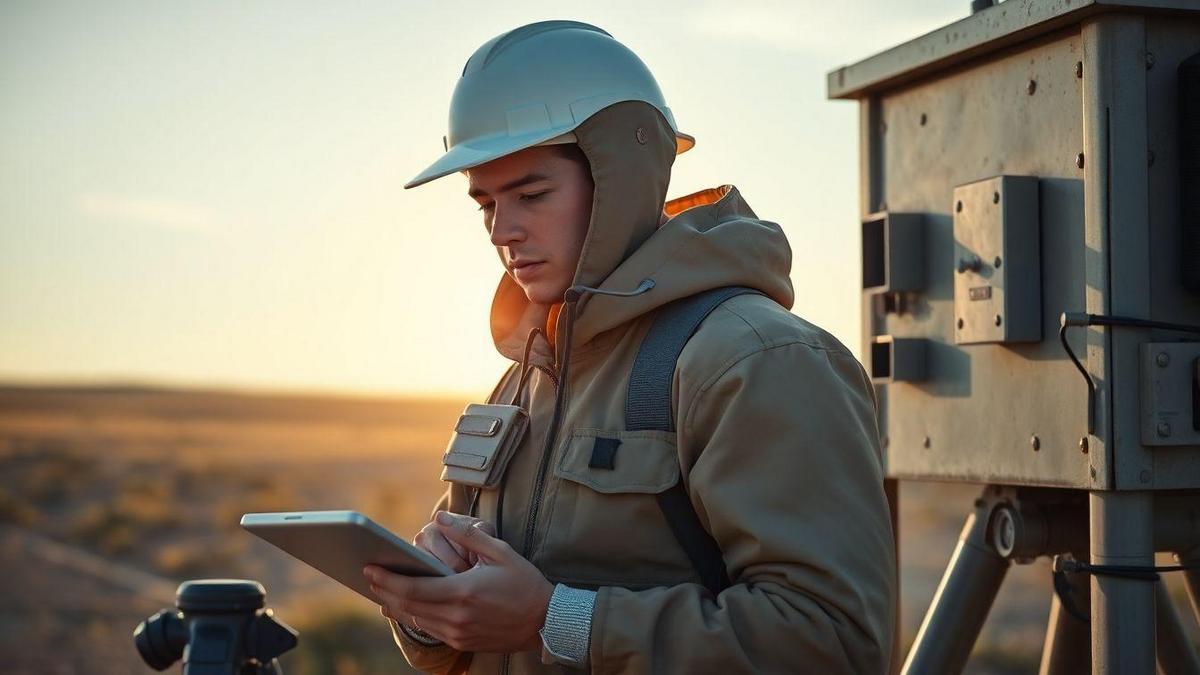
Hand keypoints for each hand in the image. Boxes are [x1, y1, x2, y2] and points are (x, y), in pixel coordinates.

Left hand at [365, 510, 553, 652]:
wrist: (545, 621)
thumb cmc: (525, 583)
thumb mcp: (500, 552)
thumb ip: (467, 535)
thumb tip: (440, 519)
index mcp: (463, 592)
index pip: (414, 588)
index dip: (388, 579)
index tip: (370, 568)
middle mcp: (456, 617)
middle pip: (408, 605)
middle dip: (385, 590)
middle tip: (368, 576)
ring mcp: (458, 633)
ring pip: (416, 619)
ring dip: (396, 605)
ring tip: (381, 590)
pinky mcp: (462, 642)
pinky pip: (430, 629)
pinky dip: (414, 615)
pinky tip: (406, 606)